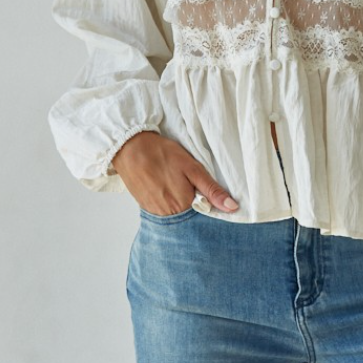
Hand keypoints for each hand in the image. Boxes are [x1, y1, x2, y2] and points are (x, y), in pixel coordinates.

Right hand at [111, 130, 238, 215]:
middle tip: (184, 180)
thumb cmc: (162, 154)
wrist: (130, 148)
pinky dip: (166, 200)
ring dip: (179, 200)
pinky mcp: (145, 208)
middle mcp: (169, 214)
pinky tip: (164, 185)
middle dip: (192, 201)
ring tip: (173, 180)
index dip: (207, 200)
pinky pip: (163, 210)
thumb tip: (232, 207)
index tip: (202, 188)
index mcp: (184, 205)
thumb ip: (212, 189)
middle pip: (189, 213)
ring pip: (176, 212)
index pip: (204, 212)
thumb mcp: (192, 168)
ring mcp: (156, 212)